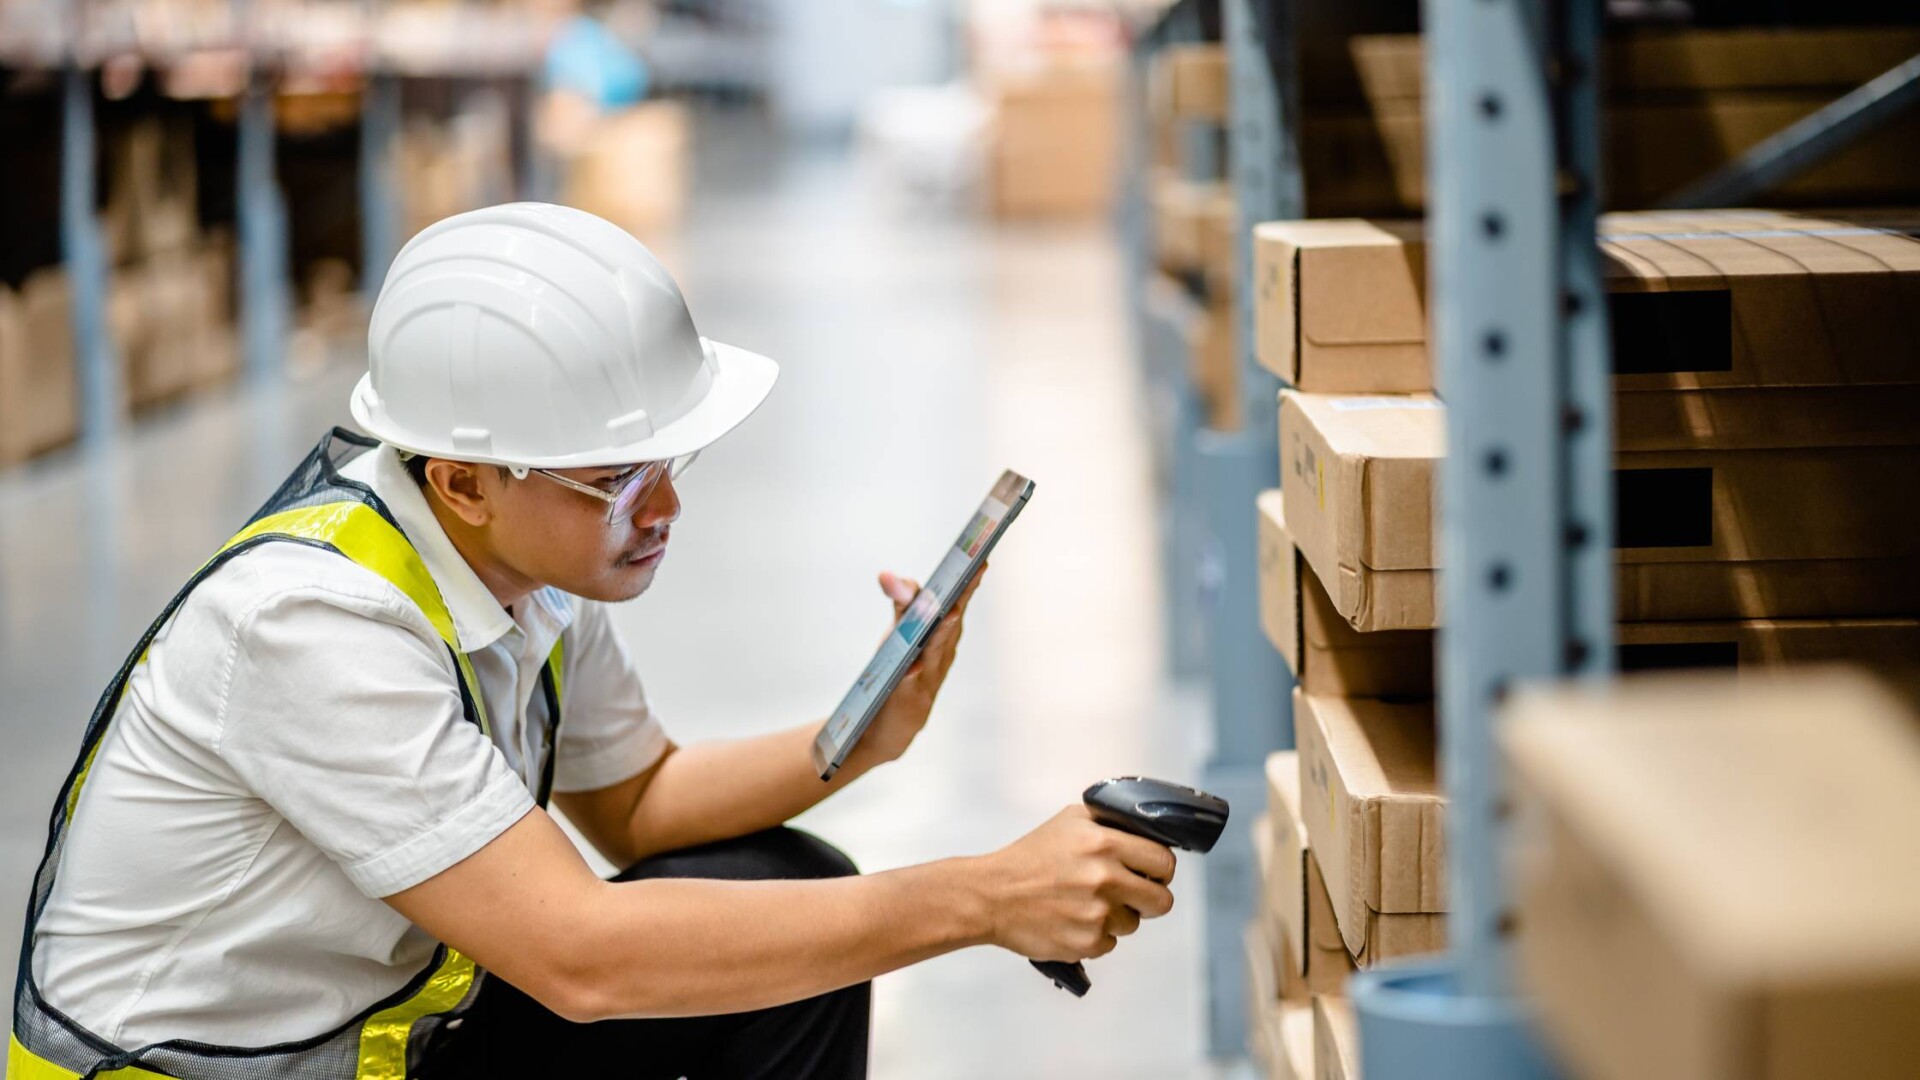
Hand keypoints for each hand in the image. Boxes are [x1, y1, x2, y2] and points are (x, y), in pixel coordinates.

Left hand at [842, 566, 986, 771]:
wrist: (881, 724)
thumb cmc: (898, 670)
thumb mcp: (899, 631)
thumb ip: (902, 602)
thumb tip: (886, 574)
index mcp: (944, 633)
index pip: (960, 601)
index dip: (971, 582)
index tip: (983, 558)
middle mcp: (943, 653)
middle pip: (953, 622)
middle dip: (962, 599)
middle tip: (972, 578)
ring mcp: (929, 678)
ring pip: (936, 652)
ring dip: (942, 633)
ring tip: (947, 615)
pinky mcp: (910, 702)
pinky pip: (912, 686)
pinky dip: (913, 676)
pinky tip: (910, 669)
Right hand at [977, 806, 1176, 962]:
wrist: (992, 895)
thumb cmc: (1031, 856)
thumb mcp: (1071, 821)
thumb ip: (1112, 822)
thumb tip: (1150, 832)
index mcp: (1104, 843)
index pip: (1164, 861)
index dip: (1161, 869)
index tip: (1151, 872)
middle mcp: (1104, 878)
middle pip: (1161, 901)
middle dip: (1150, 898)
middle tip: (1131, 894)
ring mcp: (1096, 914)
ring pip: (1133, 923)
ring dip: (1118, 917)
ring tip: (1087, 904)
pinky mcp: (1086, 943)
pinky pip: (1110, 943)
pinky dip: (1096, 936)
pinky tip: (1073, 920)